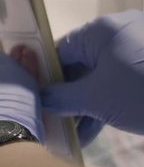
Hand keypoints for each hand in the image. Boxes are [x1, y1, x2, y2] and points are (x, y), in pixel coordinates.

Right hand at [42, 10, 143, 137]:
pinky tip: (92, 133)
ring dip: (83, 108)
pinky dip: (104, 106)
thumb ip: (60, 98)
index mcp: (100, 30)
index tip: (34, 105)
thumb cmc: (142, 93)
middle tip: (51, 125)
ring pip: (98, 79)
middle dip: (65, 99)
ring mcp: (137, 50)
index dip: (44, 80)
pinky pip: (117, 85)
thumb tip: (38, 100)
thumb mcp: (95, 99)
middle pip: (78, 66)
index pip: (58, 52)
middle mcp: (117, 33)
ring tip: (71, 136)